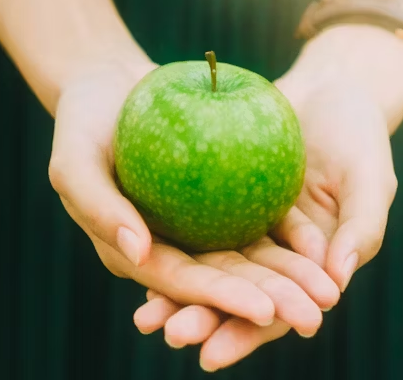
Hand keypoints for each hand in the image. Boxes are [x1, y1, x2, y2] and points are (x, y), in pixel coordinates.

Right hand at [47, 53, 338, 327]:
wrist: (109, 84)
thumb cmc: (83, 123)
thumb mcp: (74, 161)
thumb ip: (98, 207)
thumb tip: (138, 253)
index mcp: (135, 250)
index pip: (180, 282)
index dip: (221, 300)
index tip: (265, 311)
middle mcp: (170, 243)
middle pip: (222, 276)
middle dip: (268, 300)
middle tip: (314, 318)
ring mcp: (197, 220)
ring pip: (247, 253)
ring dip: (288, 275)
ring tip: (329, 293)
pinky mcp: (218, 192)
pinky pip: (255, 212)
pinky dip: (287, 232)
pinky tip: (320, 244)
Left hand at [133, 64, 396, 370]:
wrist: (330, 89)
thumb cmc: (359, 133)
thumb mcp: (371, 179)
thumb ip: (363, 229)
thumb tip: (338, 281)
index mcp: (312, 262)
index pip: (279, 309)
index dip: (247, 333)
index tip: (212, 355)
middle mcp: (275, 249)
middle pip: (236, 292)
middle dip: (202, 317)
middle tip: (168, 333)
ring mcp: (249, 221)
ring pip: (211, 262)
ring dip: (178, 289)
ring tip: (144, 314)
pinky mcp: (227, 193)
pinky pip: (198, 219)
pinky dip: (174, 239)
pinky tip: (143, 252)